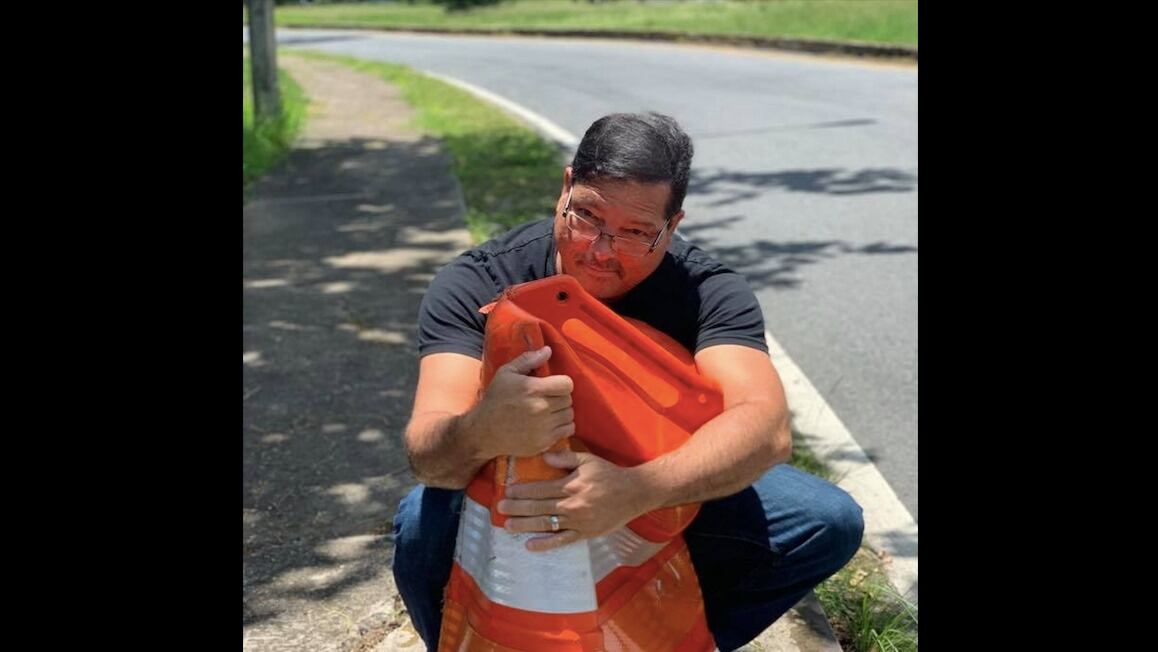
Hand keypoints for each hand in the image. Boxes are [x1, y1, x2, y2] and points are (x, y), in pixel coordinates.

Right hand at [465, 346, 574, 458]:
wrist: (484, 431)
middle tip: (548, 398)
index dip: (562, 383)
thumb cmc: (495, 399)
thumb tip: (548, 350)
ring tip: (549, 410)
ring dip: (562, 411)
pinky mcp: (544, 442)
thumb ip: (528, 360)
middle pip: (568, 400)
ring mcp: (543, 427)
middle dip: (560, 397)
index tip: (553, 385)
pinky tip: (551, 423)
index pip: (567, 384)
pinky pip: (567, 430)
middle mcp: (541, 408)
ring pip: (569, 415)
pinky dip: (563, 426)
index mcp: (533, 389)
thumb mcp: (506, 373)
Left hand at [497, 449, 656, 551]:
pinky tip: (530, 545)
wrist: (634, 494)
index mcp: (572, 485)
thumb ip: (565, 457)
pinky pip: (562, 540)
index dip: (522, 490)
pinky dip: (545, 544)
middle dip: (517, 507)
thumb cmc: (609, 475)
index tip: (507, 491)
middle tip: (500, 508)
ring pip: (546, 524)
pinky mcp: (585, 534)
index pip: (541, 488)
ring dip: (525, 525)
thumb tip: (543, 455)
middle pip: (539, 506)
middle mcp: (573, 504)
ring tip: (508, 525)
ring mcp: (578, 521)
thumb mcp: (588, 460)